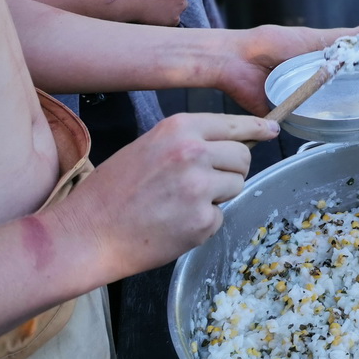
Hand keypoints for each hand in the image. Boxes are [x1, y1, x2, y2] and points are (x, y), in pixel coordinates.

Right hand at [59, 113, 280, 278]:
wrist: (86, 233)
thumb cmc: (113, 191)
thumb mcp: (149, 146)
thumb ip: (190, 142)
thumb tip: (233, 143)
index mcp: (180, 128)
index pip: (235, 125)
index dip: (257, 129)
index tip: (273, 130)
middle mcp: (194, 152)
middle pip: (243, 157)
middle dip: (231, 170)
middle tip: (201, 184)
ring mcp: (200, 187)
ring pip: (237, 186)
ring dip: (218, 197)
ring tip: (180, 204)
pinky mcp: (202, 220)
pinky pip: (220, 217)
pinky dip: (203, 224)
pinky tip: (173, 224)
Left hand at [212, 24, 358, 114]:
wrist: (236, 61)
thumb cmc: (270, 43)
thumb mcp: (308, 38)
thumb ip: (336, 38)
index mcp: (314, 61)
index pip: (343, 69)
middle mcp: (309, 80)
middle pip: (337, 89)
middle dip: (353, 93)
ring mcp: (298, 97)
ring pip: (322, 106)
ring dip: (334, 108)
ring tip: (357, 111)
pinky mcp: (285, 112)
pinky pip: (302, 121)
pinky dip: (311, 123)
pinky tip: (328, 125)